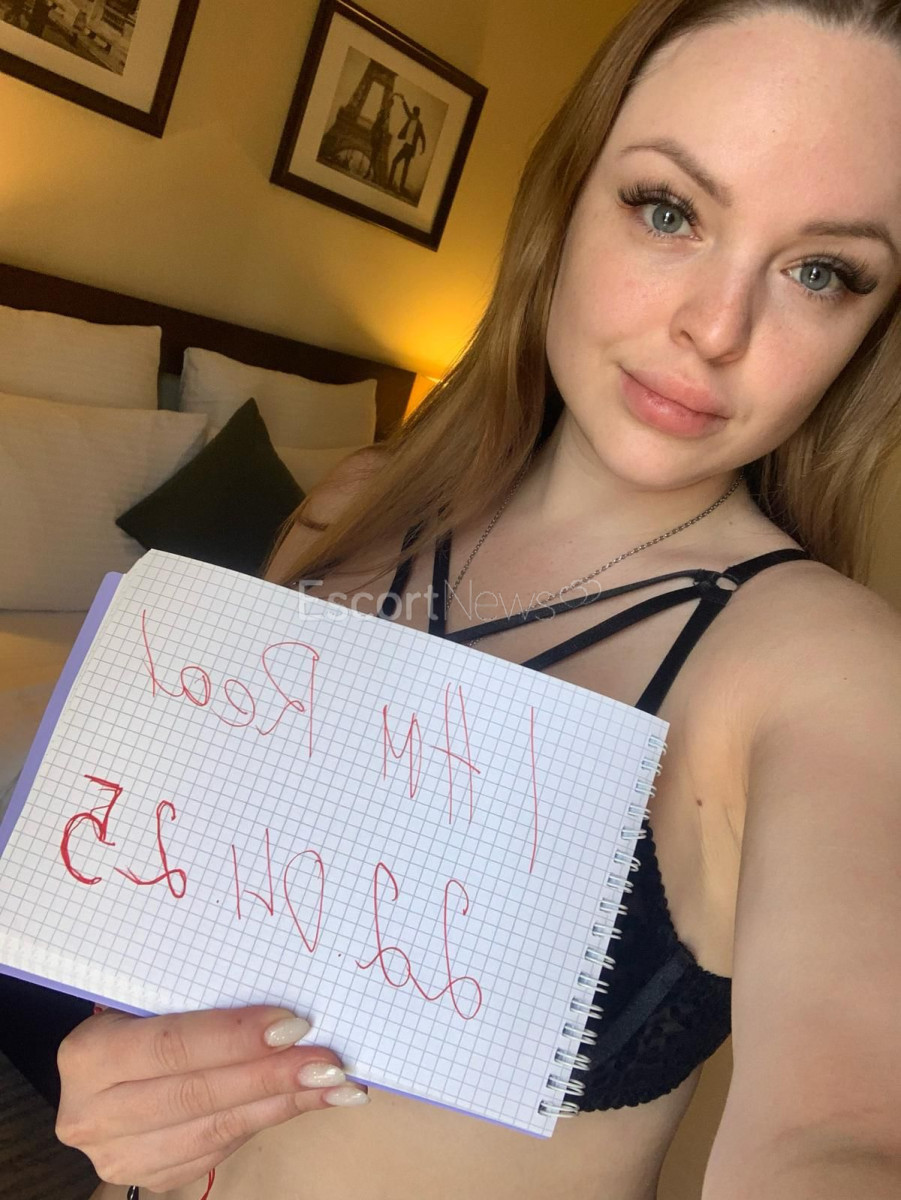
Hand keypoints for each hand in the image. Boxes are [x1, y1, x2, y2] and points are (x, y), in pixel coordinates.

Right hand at [56, 1006, 367, 1191]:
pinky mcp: (154, 1175)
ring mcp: (121, 1155)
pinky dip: (272, 1119)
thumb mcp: (149, 994)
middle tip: (329, 1062)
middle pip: (197, 1094)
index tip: (294, 1025)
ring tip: (336, 1084)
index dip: (234, 1037)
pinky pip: (222, 1148)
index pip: (171, 1046)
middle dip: (272, 1076)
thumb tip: (284, 990)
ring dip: (284, 1103)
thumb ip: (197, 997)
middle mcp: (93, 1115)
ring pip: (216, 1129)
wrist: (103, 1068)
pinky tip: (311, 1101)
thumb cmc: (139, 1013)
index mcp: (88, 1055)